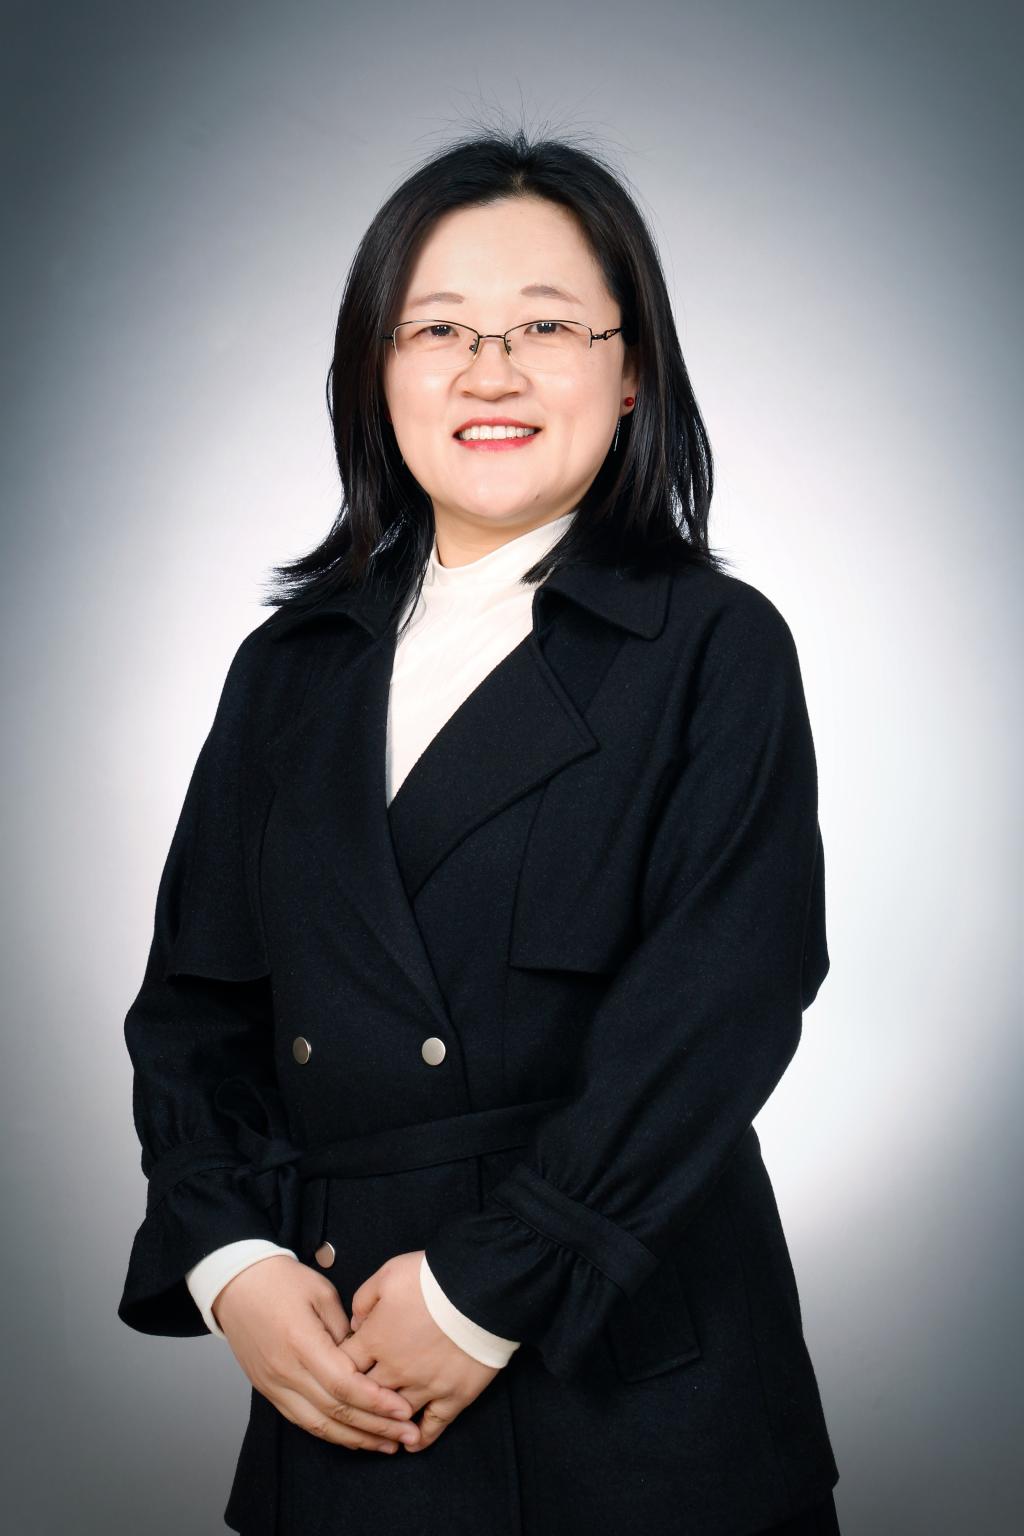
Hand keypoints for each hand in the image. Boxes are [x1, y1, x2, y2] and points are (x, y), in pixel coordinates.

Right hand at [212, 1255, 422, 1454]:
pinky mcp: (268, 1391)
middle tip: (408, 1436)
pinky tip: (354, 1437)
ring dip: (355, 1439)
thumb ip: (345, 1329)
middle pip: (335, 1411)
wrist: (236, 1285)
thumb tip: (366, 1357)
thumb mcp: (321, 1292)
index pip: (343, 1385)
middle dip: (375, 1427)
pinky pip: (302, 1421)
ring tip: (387, 1446)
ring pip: (318, 1424)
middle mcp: (286, 1371)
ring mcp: (274, 1385)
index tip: (403, 1410)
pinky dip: (331, 1433)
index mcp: (301, 1342)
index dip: (376, 1402)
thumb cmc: (281, 1281)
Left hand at [342, 1250, 501, 1453]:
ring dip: (385, 1421)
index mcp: (375, 1339)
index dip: (338, 1367)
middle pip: (365, 1394)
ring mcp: (425, 1386)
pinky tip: (412, 1442)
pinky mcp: (454, 1395)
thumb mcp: (388, 1273)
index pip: (343, 1365)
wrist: (481, 1288)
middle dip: (357, 1398)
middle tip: (355, 1401)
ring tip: (382, 1425)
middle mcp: (395, 1369)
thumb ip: (364, 1299)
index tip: (340, 1367)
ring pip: (395, 1414)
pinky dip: (421, 1438)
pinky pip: (434, 1425)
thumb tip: (355, 1324)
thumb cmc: (432, 1277)